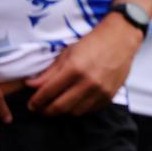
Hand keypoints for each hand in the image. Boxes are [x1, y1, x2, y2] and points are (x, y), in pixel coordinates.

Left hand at [25, 13, 142, 115]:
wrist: (121, 38)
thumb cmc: (92, 42)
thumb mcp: (68, 53)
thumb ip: (49, 72)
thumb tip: (30, 85)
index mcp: (74, 68)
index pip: (48, 92)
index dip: (36, 101)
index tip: (31, 105)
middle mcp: (87, 82)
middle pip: (59, 107)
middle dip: (46, 110)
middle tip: (41, 109)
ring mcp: (100, 91)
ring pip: (74, 112)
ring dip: (63, 111)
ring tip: (58, 105)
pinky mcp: (109, 95)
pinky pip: (89, 110)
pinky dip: (79, 109)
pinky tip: (75, 102)